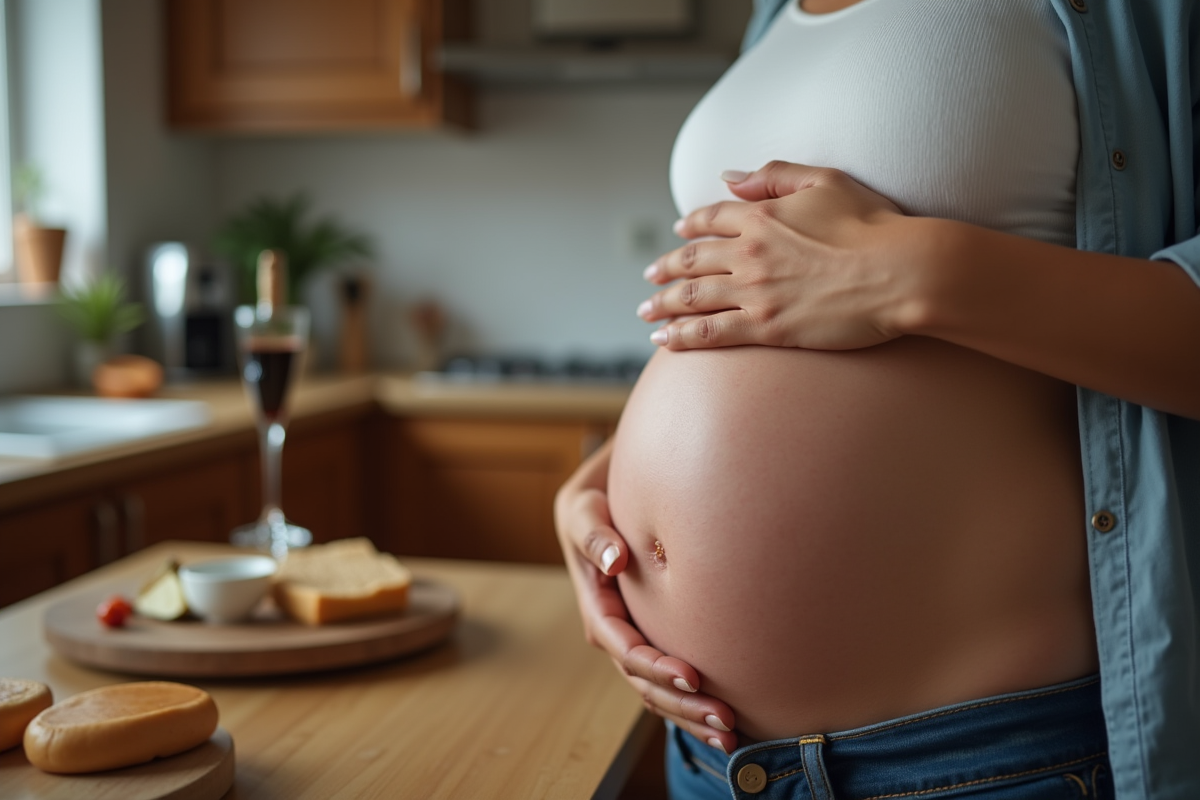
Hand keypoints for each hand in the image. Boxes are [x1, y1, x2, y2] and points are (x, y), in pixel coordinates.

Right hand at [554, 440, 738, 752]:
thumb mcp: (583, 508)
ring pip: (658, 692)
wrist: (611, 490)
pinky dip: (695, 705)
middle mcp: (615, 630)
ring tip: (732, 735)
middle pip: (643, 681)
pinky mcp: (659, 637)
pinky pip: (674, 682)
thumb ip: (594, 533)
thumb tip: (615, 559)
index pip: (622, 646)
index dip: (653, 666)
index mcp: (596, 604)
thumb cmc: (597, 496)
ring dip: (691, 717)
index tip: (692, 677)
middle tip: (725, 719)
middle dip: (681, 705)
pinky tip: (731, 724)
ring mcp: (637, 638)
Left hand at [639, 161, 923, 350]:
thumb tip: (729, 178)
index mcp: (761, 215)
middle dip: (665, 270)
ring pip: (692, 298)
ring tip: (646, 312)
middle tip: (649, 277)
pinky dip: (681, 337)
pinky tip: (664, 342)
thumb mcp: (826, 181)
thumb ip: (774, 177)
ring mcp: (755, 292)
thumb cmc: (874, 225)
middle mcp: (749, 252)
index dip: (690, 226)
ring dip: (663, 305)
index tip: (677, 233)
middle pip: (691, 261)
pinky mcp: (766, 328)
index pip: (710, 218)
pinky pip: (710, 333)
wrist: (901, 271)